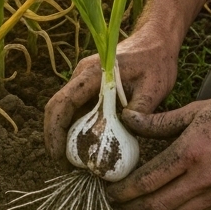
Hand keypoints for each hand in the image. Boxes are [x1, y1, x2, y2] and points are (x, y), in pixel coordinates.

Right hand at [42, 25, 179, 159]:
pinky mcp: (90, 89)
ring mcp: (84, 82)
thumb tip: (124, 130)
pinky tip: (89, 148)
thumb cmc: (156, 62)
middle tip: (67, 168)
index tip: (59, 157)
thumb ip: (140, 109)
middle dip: (56, 139)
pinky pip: (78, 111)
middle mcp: (81, 76)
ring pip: (66, 112)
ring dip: (66, 137)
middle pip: (57, 109)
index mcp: (91, 74)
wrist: (156, 41)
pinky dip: (78, 130)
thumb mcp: (154, 87)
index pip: (62, 103)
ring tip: (77, 164)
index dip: (55, 131)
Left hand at [106, 90, 210, 209]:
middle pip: (157, 207)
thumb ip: (157, 122)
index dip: (123, 192)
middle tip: (114, 205)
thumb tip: (126, 119)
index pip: (147, 182)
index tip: (108, 192)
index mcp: (190, 153)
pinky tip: (161, 207)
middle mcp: (204, 178)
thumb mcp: (193, 111)